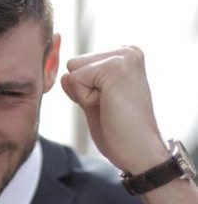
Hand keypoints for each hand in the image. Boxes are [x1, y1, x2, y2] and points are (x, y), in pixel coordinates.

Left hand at [60, 45, 167, 172]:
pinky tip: (108, 106)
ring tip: (109, 106)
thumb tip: (64, 75)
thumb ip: (80, 86)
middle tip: (109, 106)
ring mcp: (123, 57)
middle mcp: (127, 51)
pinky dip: (85, 98)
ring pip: (73, 70)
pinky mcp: (114, 67)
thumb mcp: (94, 102)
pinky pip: (75, 79)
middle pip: (74, 64)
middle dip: (83, 90)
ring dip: (84, 94)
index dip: (85, 89)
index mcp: (125, 56)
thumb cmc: (119, 131)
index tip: (109, 103)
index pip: (80, 65)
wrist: (139, 152)